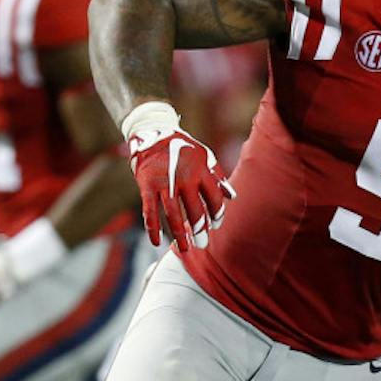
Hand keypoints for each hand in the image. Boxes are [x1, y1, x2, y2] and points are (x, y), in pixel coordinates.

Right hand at [128, 126, 234, 251]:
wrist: (153, 132)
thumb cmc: (183, 148)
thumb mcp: (205, 157)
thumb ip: (218, 177)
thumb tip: (232, 197)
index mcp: (201, 171)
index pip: (214, 199)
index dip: (217, 215)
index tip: (216, 227)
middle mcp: (185, 178)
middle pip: (195, 210)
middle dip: (200, 230)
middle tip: (203, 245)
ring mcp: (165, 183)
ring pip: (174, 215)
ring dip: (179, 234)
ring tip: (186, 249)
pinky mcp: (147, 186)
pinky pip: (150, 212)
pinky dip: (153, 228)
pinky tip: (156, 242)